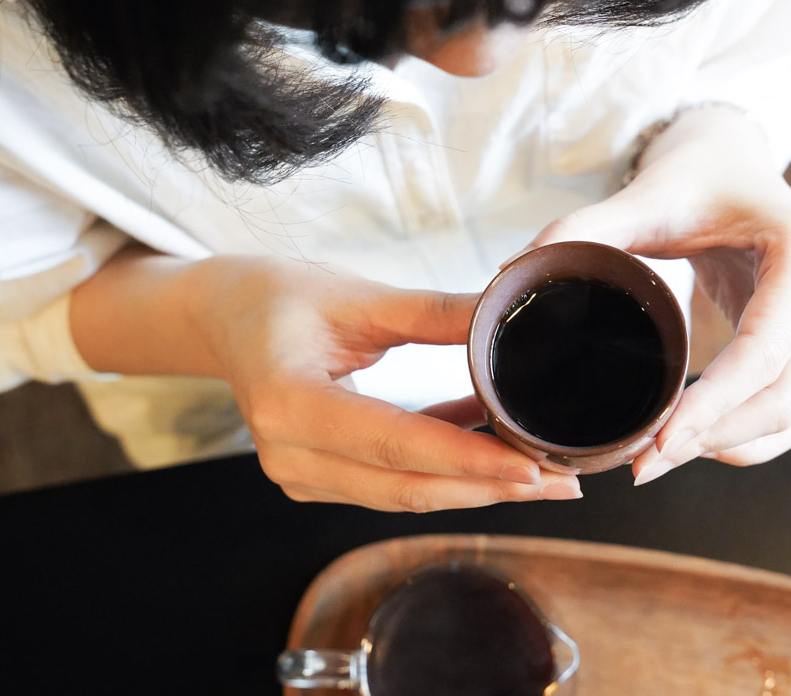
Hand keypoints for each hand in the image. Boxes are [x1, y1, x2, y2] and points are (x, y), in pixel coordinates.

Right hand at [193, 258, 581, 510]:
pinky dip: (443, 471)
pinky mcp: (314, 479)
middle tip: (565, 482)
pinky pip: (390, 485)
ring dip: (474, 485)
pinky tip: (494, 451)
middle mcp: (288, 454)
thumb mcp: (358, 294)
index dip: (468, 459)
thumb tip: (508, 317)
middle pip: (405, 486)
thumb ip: (434, 313)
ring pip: (402, 495)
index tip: (535, 467)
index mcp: (289, 402)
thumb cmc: (279, 295)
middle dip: (489, 487)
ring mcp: (298, 475)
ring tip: (544, 472)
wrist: (226, 317)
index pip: (394, 443)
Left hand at [519, 110, 790, 482]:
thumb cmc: (692, 178)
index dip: (715, 405)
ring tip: (656, 459)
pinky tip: (692, 446)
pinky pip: (789, 412)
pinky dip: (744, 438)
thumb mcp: (641, 196)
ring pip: (790, 412)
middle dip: (714, 437)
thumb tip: (516, 270)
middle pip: (785, 394)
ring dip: (727, 446)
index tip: (658, 442)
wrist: (729, 166)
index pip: (766, 349)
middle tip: (643, 465)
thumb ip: (583, 228)